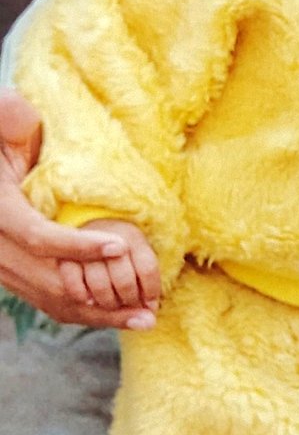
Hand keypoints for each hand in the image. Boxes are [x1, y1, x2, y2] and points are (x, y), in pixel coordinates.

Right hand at [0, 88, 160, 328]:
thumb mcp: (3, 128)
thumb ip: (14, 123)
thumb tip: (26, 116)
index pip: (39, 237)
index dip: (79, 245)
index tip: (120, 246)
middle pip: (52, 283)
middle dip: (104, 297)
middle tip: (148, 304)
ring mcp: (2, 268)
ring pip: (51, 300)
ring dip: (100, 314)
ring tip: (144, 317)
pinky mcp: (12, 278)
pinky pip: (47, 303)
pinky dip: (84, 313)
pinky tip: (118, 316)